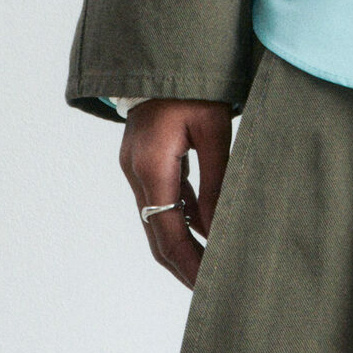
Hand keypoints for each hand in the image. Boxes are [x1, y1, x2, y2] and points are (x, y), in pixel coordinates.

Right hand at [121, 98, 233, 291]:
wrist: (164, 59)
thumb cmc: (195, 90)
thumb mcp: (213, 133)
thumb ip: (217, 183)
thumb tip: (218, 231)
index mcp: (151, 166)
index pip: (168, 231)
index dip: (188, 263)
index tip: (208, 286)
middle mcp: (135, 172)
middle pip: (156, 235)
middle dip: (182, 266)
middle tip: (208, 292)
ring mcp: (135, 169)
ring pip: (155, 222)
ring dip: (179, 248)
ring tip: (207, 272)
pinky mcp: (142, 163)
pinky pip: (159, 202)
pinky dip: (178, 223)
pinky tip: (202, 236)